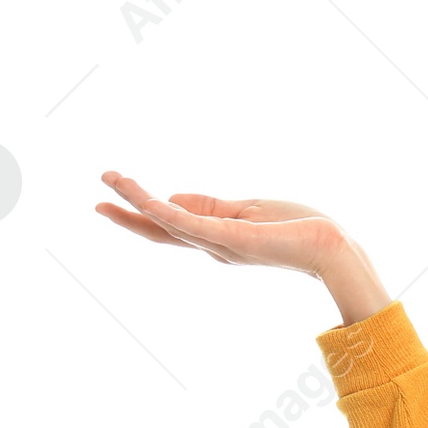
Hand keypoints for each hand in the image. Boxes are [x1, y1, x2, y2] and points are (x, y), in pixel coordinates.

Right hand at [96, 172, 349, 272]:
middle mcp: (214, 246)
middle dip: (128, 215)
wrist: (331, 245)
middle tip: (96, 201)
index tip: (116, 193)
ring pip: (171, 223)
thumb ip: (210, 206)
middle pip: (162, 230)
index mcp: (217, 239)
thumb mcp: (246, 210)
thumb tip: (172, 197)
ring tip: (112, 180)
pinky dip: (169, 212)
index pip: (172, 226)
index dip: (143, 212)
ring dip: (138, 201)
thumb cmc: (298, 229)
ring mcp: (222, 244)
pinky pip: (195, 224)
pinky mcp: (235, 238)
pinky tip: (148, 199)